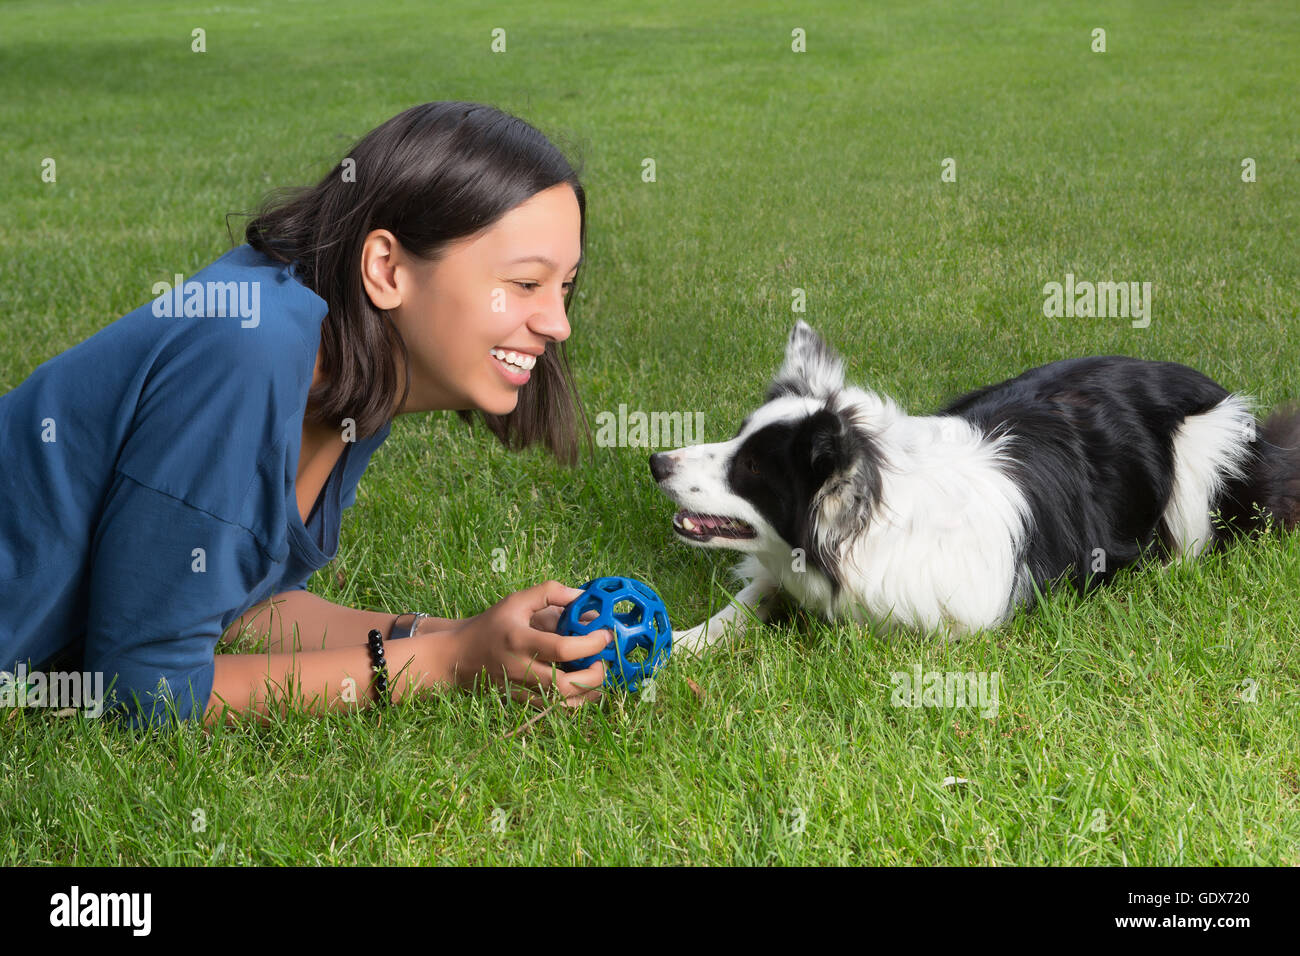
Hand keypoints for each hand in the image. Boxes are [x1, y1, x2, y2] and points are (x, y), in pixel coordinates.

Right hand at [436, 580, 610, 707]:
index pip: (562, 649)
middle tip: (603, 661)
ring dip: (588, 692)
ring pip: (563, 703)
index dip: (590, 644)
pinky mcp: (522, 702)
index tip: (605, 635)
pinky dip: (575, 700)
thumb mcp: (516, 601)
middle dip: (594, 676)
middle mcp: (521, 669)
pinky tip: (583, 686)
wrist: (459, 656)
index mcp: (520, 640)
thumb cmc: (491, 624)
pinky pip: (555, 708)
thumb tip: (583, 596)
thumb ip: (550, 593)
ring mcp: (521, 689)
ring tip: (596, 674)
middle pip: (565, 684)